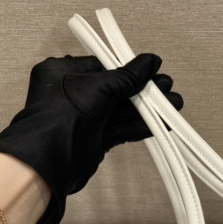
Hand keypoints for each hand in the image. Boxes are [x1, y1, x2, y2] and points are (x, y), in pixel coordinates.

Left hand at [0, 54, 183, 223]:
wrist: (48, 161)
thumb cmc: (62, 117)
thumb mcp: (99, 88)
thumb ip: (127, 77)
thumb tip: (150, 62)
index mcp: (63, 73)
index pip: (103, 66)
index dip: (130, 69)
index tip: (153, 70)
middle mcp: (72, 94)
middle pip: (116, 89)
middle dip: (144, 90)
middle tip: (168, 87)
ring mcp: (84, 118)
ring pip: (121, 111)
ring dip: (147, 110)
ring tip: (173, 106)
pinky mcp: (94, 139)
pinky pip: (121, 129)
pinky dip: (140, 126)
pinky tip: (161, 124)